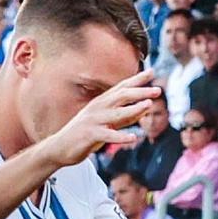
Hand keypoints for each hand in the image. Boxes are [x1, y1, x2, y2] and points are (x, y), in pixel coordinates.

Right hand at [40, 69, 159, 166]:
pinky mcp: (90, 135)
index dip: (136, 79)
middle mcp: (98, 108)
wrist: (60, 147)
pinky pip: (108, 135)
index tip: (152, 71)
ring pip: (117, 114)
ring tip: (149, 106)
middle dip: (140, 92)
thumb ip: (124, 116)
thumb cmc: (85, 134)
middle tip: (158, 90)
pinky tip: (134, 138)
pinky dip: (121, 137)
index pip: (122, 87)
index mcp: (102, 102)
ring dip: (133, 110)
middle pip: (122, 96)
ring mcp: (94, 120)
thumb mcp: (106, 122)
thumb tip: (144, 109)